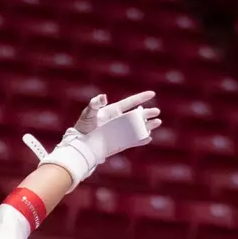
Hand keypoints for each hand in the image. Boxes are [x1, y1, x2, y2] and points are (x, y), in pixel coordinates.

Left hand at [24, 90, 161, 188]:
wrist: (80, 145)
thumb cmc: (82, 127)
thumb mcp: (88, 113)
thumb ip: (95, 104)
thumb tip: (103, 97)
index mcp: (112, 111)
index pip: (130, 102)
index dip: (141, 98)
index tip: (152, 93)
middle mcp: (118, 121)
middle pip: (136, 116)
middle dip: (147, 114)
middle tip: (157, 113)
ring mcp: (119, 132)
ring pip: (136, 128)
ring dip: (147, 126)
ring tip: (157, 123)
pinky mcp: (118, 143)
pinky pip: (131, 141)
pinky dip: (140, 140)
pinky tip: (148, 138)